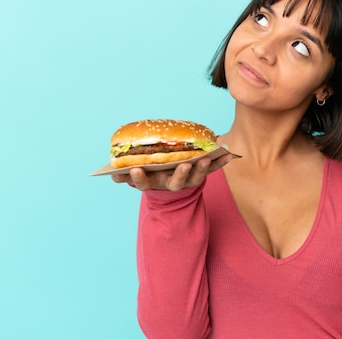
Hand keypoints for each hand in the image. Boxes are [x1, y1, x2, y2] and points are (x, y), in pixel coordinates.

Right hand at [111, 153, 236, 191]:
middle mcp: (172, 184)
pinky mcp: (201, 175)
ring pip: (196, 177)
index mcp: (154, 183)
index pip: (144, 183)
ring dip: (202, 168)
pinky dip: (221, 162)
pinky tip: (229, 154)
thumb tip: (112, 174)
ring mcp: (188, 181)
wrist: (171, 187)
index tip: (136, 170)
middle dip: (180, 174)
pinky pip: (213, 169)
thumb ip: (126, 175)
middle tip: (184, 166)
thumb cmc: (152, 174)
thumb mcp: (139, 175)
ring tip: (206, 159)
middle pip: (176, 182)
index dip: (140, 178)